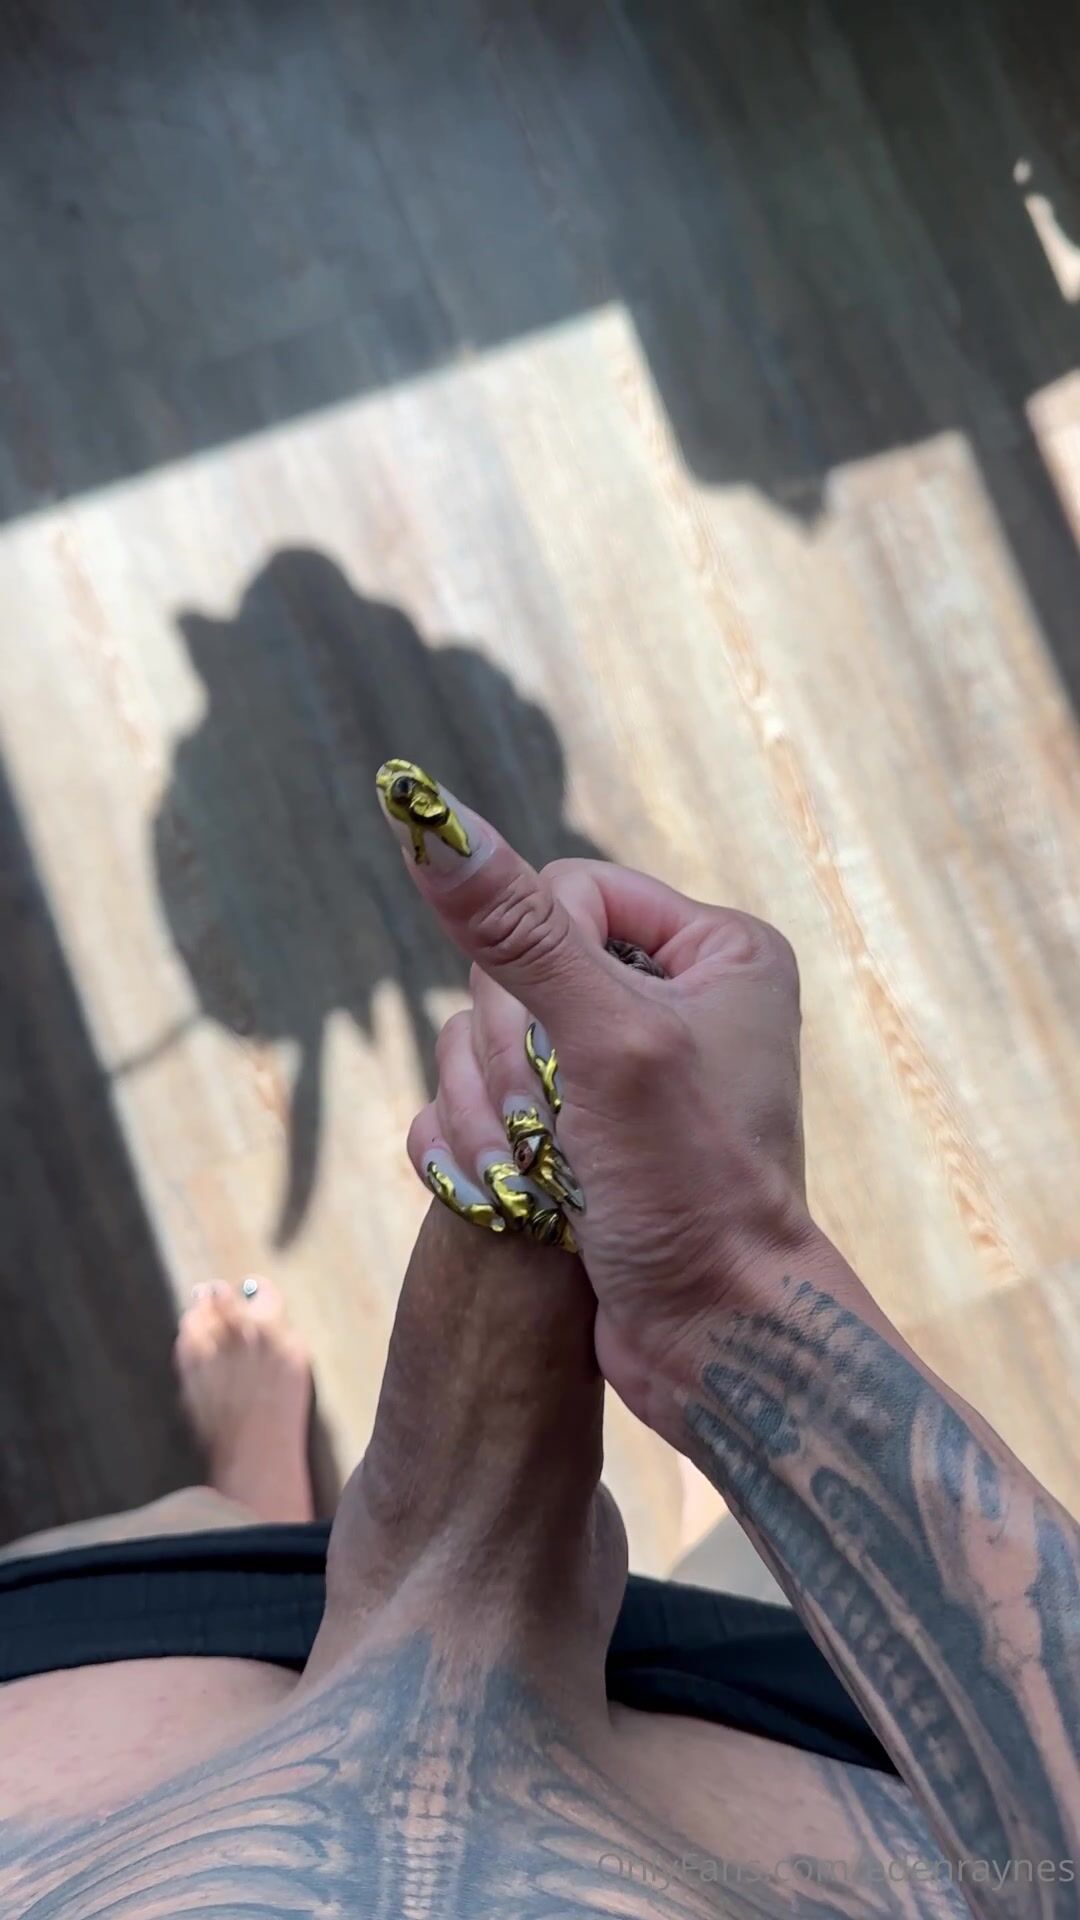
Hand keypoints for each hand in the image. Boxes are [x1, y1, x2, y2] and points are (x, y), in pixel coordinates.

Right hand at [378, 763, 813, 1421]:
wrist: (712, 1341)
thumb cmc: (691, 1188)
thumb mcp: (606, 1043)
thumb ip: (517, 930)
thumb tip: (426, 816)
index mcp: (714, 951)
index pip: (560, 891)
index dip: (535, 971)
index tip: (568, 1057)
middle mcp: (670, 1000)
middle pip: (509, 974)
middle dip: (514, 1064)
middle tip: (563, 1133)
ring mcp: (616, 1073)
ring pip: (478, 1048)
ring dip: (493, 1122)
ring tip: (553, 1185)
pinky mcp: (572, 1136)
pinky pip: (471, 1108)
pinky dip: (478, 1157)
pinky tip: (518, 1204)